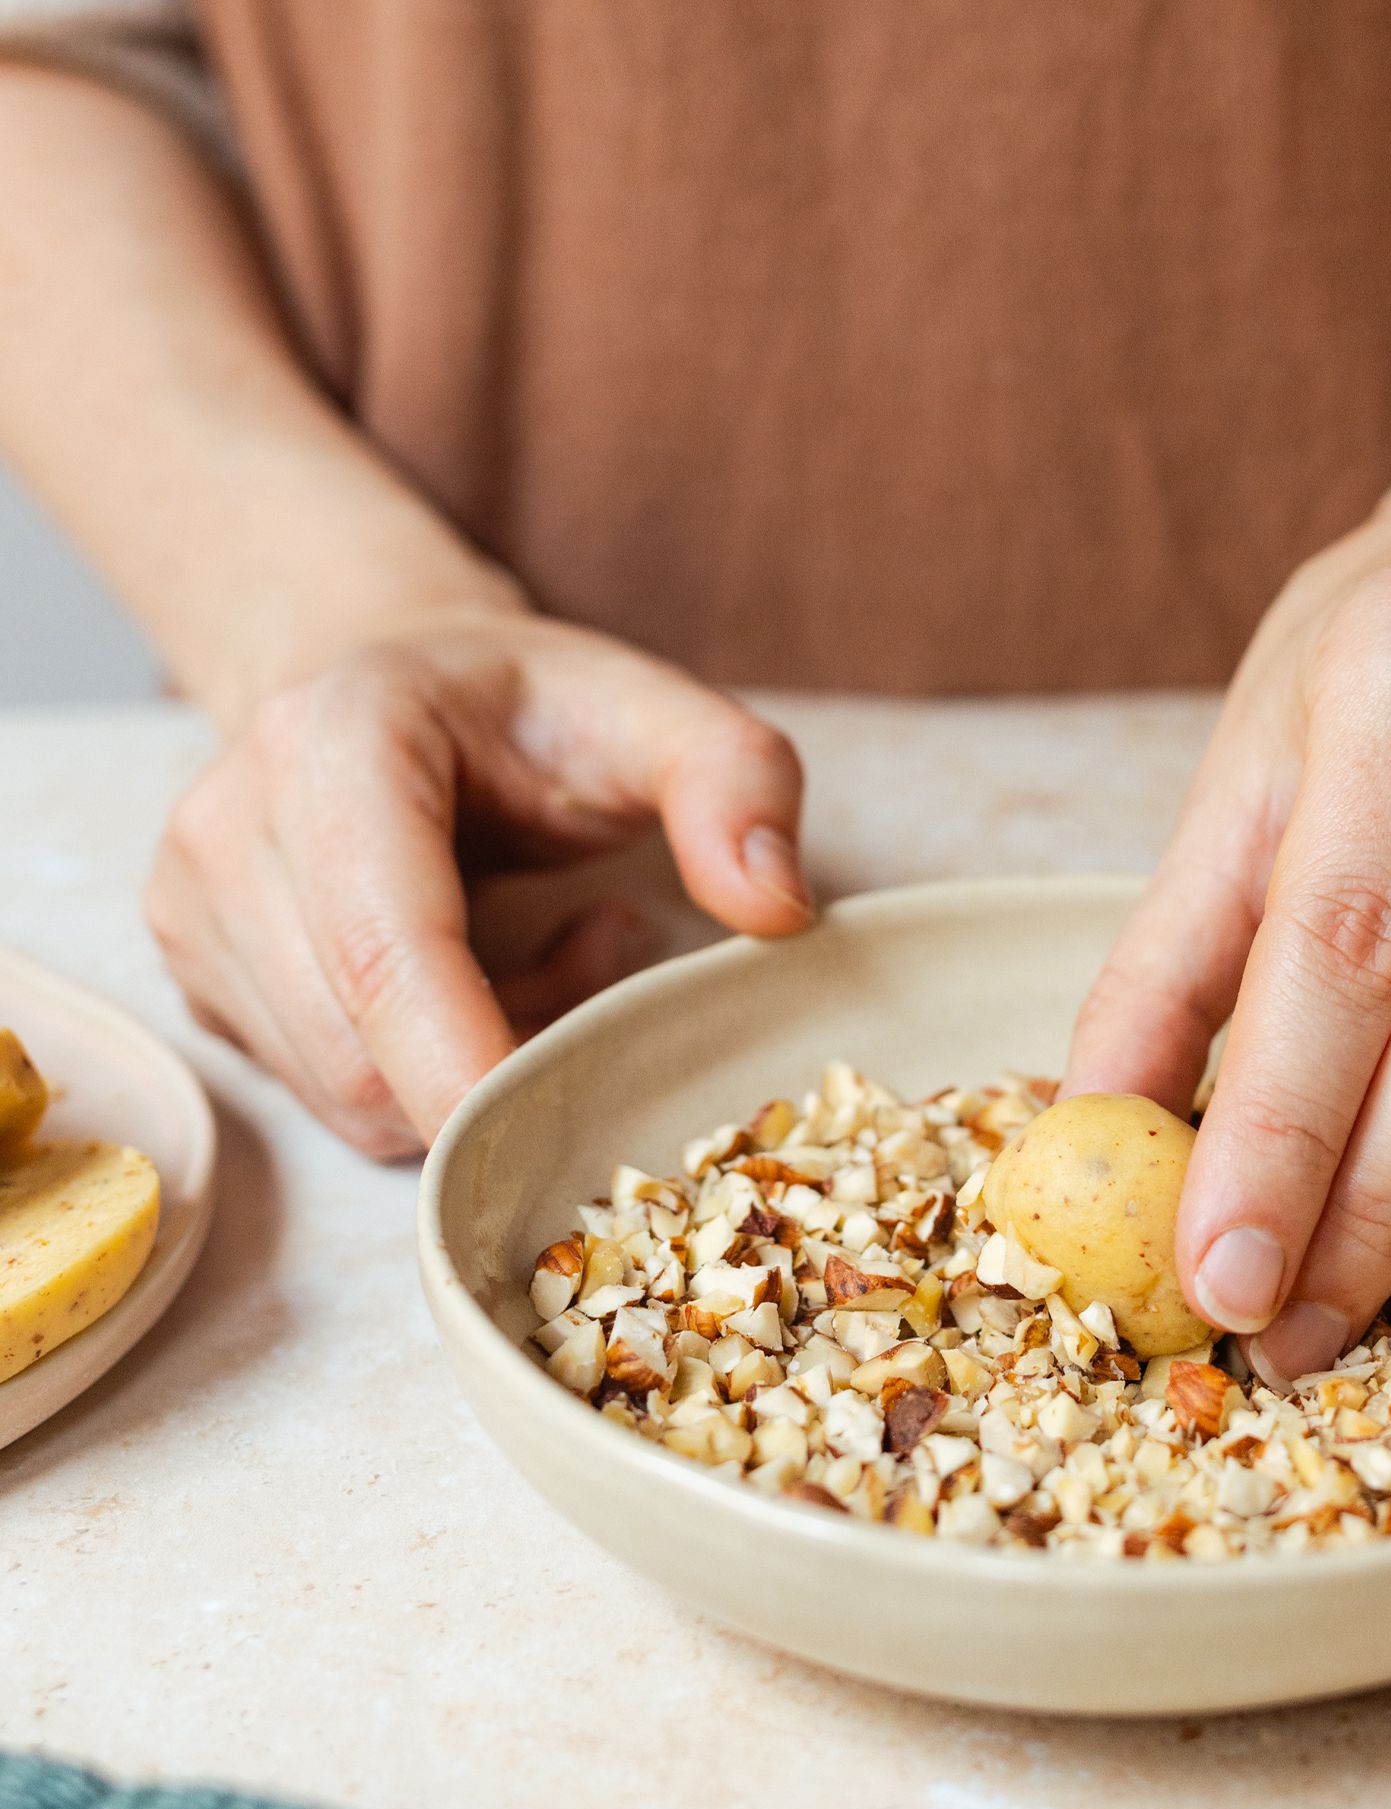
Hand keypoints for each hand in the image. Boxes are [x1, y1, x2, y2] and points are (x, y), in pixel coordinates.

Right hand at [145, 612, 814, 1157]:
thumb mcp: (661, 713)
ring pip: (347, 1091)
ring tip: (547, 955)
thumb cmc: (535, 710)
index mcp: (336, 746)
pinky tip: (479, 976)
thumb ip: (739, 786)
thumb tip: (776, 910)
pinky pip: (327, 1091)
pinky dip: (424, 1070)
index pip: (389, 953)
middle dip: (505, 1062)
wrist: (399, 680)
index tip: (570, 1128)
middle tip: (606, 961)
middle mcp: (232, 827)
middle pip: (363, 1053)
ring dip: (470, 1067)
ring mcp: (195, 910)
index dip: (470, 1068)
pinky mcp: (200, 978)